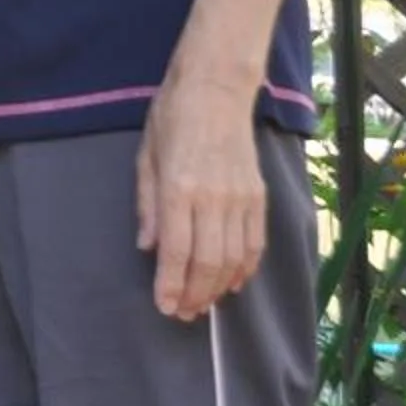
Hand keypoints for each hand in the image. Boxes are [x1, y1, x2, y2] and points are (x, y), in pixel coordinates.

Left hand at [138, 73, 267, 319]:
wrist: (216, 91)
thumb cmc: (171, 119)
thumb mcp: (146, 157)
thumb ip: (147, 205)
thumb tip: (147, 248)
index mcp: (179, 188)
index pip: (177, 250)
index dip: (171, 284)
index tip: (165, 306)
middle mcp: (213, 198)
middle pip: (208, 262)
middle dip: (195, 294)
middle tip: (183, 314)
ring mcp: (241, 198)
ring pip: (234, 258)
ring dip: (218, 288)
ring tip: (204, 305)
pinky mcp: (259, 196)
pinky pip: (255, 243)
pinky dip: (245, 268)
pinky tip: (232, 282)